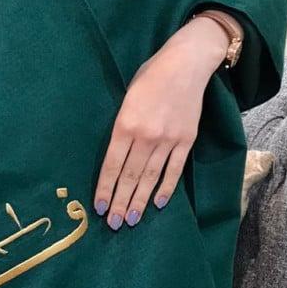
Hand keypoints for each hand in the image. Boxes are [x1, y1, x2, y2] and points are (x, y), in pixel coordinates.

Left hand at [93, 16, 230, 229]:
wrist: (188, 63)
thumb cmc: (151, 76)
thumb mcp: (127, 98)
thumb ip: (122, 128)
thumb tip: (116, 156)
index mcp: (126, 124)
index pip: (112, 165)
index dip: (105, 188)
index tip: (98, 207)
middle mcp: (146, 136)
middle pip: (130, 176)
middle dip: (119, 202)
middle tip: (113, 224)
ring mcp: (168, 140)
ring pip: (151, 177)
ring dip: (139, 201)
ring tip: (130, 219)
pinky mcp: (187, 140)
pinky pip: (175, 169)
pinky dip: (166, 187)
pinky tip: (158, 203)